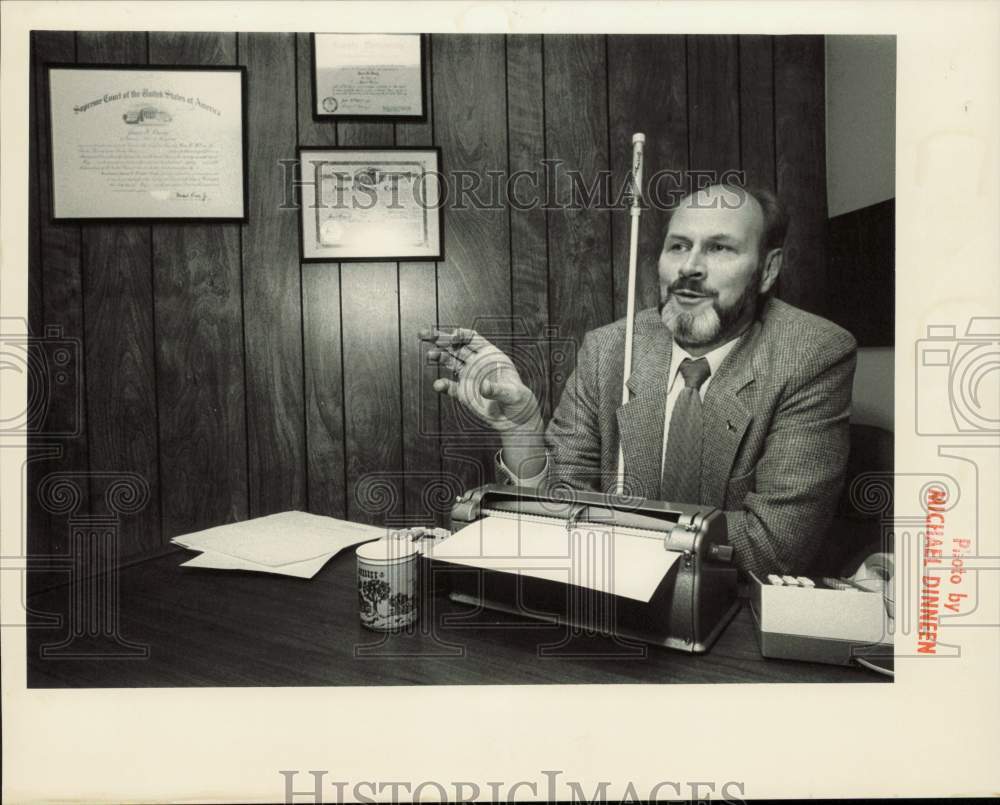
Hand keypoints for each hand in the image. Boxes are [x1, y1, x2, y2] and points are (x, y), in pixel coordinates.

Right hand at [419, 327, 541, 432]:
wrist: (515, 419)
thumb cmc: (518, 401)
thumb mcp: (511, 394)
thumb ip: (497, 389)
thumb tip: (483, 387)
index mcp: (490, 355)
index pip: (472, 339)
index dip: (461, 335)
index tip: (453, 336)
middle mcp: (476, 363)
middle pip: (455, 346)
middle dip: (440, 338)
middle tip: (424, 333)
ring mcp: (468, 376)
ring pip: (449, 361)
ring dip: (439, 356)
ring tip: (430, 355)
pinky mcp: (463, 393)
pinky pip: (450, 386)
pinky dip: (443, 385)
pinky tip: (438, 386)